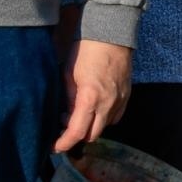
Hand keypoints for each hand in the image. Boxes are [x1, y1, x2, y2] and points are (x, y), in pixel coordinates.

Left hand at [54, 38, 131, 153]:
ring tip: (79, 113)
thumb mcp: (69, 74)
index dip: (64, 143)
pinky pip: (116, 116)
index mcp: (90, 98)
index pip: (77, 131)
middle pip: (92, 135)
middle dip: (77, 136)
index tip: (54, 147)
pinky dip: (104, 118)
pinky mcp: (127, 95)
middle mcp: (108, 103)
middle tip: (64, 126)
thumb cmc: (86, 51)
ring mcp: (120, 100)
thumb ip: (69, 98)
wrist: (112, 35)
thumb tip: (66, 115)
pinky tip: (95, 107)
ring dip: (91, 126)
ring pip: (105, 126)